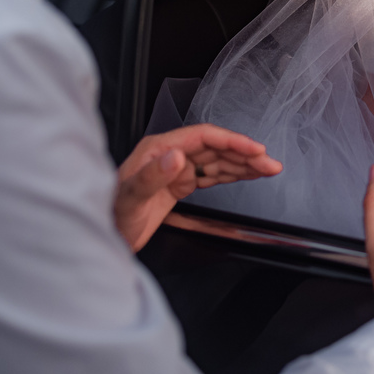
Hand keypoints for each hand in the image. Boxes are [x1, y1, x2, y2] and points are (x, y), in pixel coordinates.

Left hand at [114, 124, 281, 251]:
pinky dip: (232, 175)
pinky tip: (247, 176)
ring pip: (218, 161)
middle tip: (270, 164)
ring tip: (268, 169)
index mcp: (159, 149)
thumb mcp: (130, 198)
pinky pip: (211, 175)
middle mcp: (169, 155)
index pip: (204, 137)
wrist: (103, 237)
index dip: (232, 141)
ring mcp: (175, 169)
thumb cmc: (111, 215)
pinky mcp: (178, 184)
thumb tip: (177, 156)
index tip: (255, 149)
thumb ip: (152, 175)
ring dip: (244, 165)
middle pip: (216, 148)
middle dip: (246, 155)